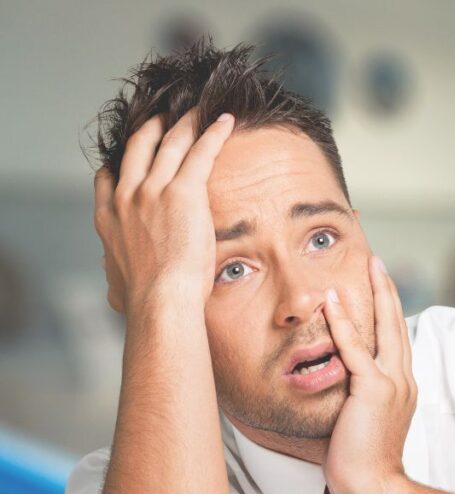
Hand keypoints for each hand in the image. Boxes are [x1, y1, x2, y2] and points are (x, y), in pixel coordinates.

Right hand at [93, 109, 234, 313]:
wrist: (160, 299)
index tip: (135, 151)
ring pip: (170, 142)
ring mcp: (152, 189)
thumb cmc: (144, 301)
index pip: (109, 176)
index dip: (123, 160)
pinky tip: (225, 120)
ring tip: (197, 109)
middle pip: (138, 147)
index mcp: (108, 218)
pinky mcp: (183, 190)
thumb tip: (112, 282)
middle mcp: (126, 196)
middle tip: (165, 116)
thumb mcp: (116, 285)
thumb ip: (114, 274)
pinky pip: (201, 151)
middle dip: (152, 127)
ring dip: (185, 122)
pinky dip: (213, 131)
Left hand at [323, 255, 416, 493]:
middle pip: (397, 324)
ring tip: (368, 266)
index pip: (396, 339)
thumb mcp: (363, 421)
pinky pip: (356, 348)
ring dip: (375, 293)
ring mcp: (392, 383)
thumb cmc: (362, 462)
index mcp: (402, 386)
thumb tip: (338, 386)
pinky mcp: (374, 389)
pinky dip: (343, 322)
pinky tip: (331, 299)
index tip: (381, 288)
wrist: (373, 486)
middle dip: (387, 290)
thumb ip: (356, 397)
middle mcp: (403, 379)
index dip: (389, 311)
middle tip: (378, 262)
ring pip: (384, 328)